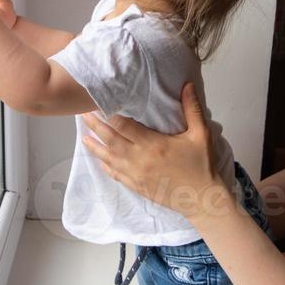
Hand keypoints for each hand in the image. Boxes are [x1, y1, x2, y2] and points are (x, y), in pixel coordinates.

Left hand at [80, 82, 232, 221]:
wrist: (202, 200)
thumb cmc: (202, 165)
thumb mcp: (201, 134)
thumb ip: (192, 108)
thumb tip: (187, 85)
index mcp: (153, 144)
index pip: (123, 125)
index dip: (109, 114)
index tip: (98, 103)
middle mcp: (139, 159)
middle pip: (110, 140)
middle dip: (95, 126)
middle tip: (82, 114)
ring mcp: (136, 175)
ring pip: (109, 158)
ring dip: (95, 146)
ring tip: (83, 136)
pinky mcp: (137, 187)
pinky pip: (115, 174)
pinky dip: (105, 165)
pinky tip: (99, 159)